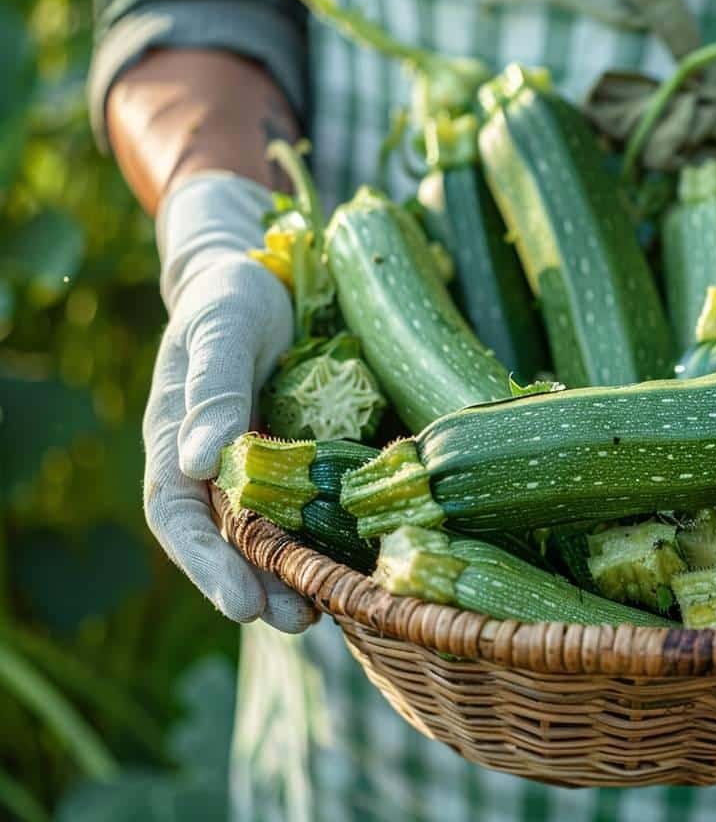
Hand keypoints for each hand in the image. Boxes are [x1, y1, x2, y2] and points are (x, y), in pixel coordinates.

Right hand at [142, 173, 314, 631]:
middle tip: (296, 620)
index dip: (206, 564)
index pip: (179, 516)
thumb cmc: (232, 299)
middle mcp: (212, 466)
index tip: (240, 602)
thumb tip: (198, 463)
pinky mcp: (299, 460)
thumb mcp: (222, 332)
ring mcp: (257, 467)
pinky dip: (326, 537)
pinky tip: (356, 561)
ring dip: (294, 575)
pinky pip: (308, 508)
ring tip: (328, 610)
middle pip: (226, 541)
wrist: (264, 279)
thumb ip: (211, 391)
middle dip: (257, 586)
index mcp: (176, 441)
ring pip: (269, 535)